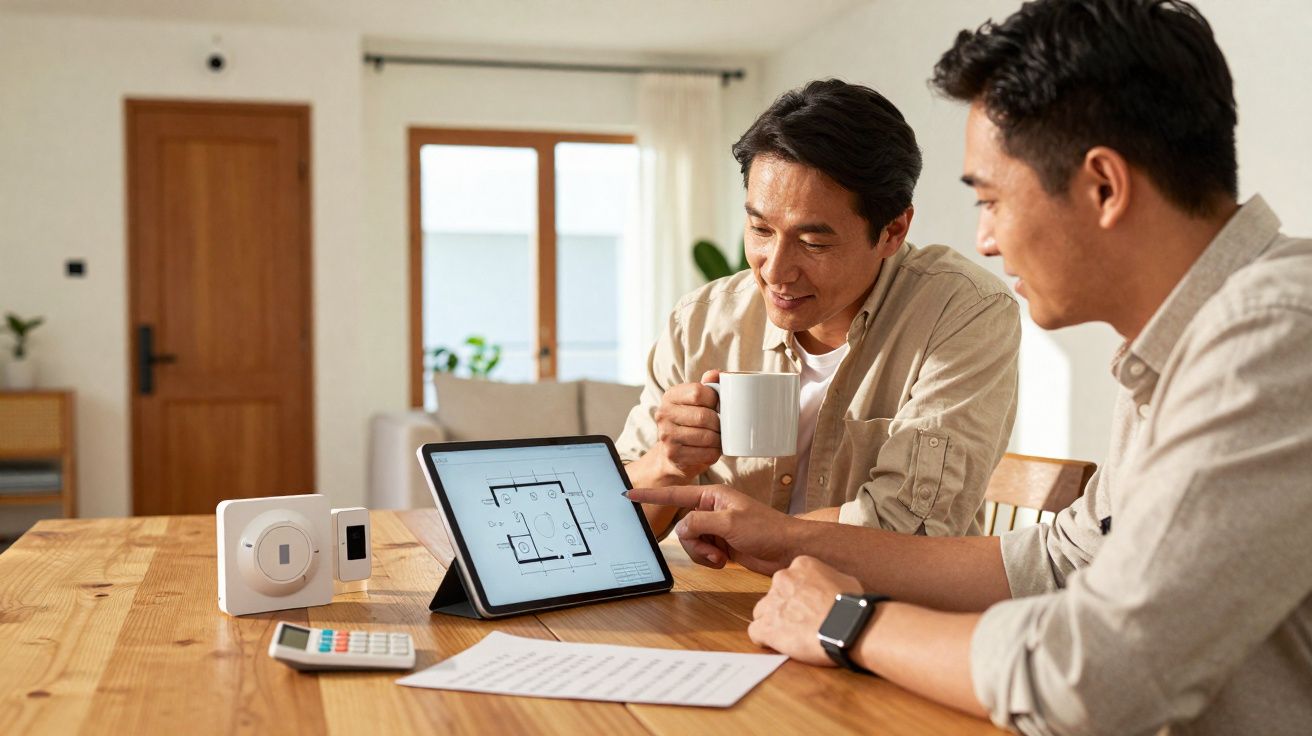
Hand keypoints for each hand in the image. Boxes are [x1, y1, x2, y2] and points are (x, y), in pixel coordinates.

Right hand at [625, 483, 799, 574]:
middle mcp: (712, 510)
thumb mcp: (730, 522)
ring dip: (702, 554)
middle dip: (694, 543)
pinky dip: (709, 560)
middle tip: (713, 548)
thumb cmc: (767, 529)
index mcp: (713, 495)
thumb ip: (700, 522)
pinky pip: (700, 553)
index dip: (652, 495)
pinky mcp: (720, 545)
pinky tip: (725, 561)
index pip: (676, 494)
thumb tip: (682, 529)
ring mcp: (715, 528)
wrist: (788, 550)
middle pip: (682, 527)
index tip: (630, 492)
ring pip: (690, 543)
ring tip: (721, 557)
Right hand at [646, 369, 722, 483]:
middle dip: (719, 423)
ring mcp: (666, 435)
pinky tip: (712, 449)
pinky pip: (705, 453)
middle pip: (703, 416)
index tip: (718, 406)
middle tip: (722, 426)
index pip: (698, 392)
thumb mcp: (696, 401)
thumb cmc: (690, 422)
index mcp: (670, 396)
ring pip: (706, 436)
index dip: (715, 399)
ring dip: (719, 439)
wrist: (673, 453)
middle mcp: (663, 414)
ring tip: (719, 437)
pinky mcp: (673, 454)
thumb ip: (708, 385)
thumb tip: (716, 374)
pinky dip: (715, 452)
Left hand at [748, 556, 863, 666]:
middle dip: (784, 608)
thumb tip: (828, 586)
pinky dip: (765, 639)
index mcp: (801, 565)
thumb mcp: (845, 580)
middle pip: (774, 595)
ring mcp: (772, 602)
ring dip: (773, 623)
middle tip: (801, 622)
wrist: (847, 627)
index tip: (806, 606)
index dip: (797, 595)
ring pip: (762, 612)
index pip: (790, 579)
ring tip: (791, 636)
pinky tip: (778, 645)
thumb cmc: (852, 607)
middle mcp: (782, 579)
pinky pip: (755, 632)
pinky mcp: (766, 626)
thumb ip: (827, 579)